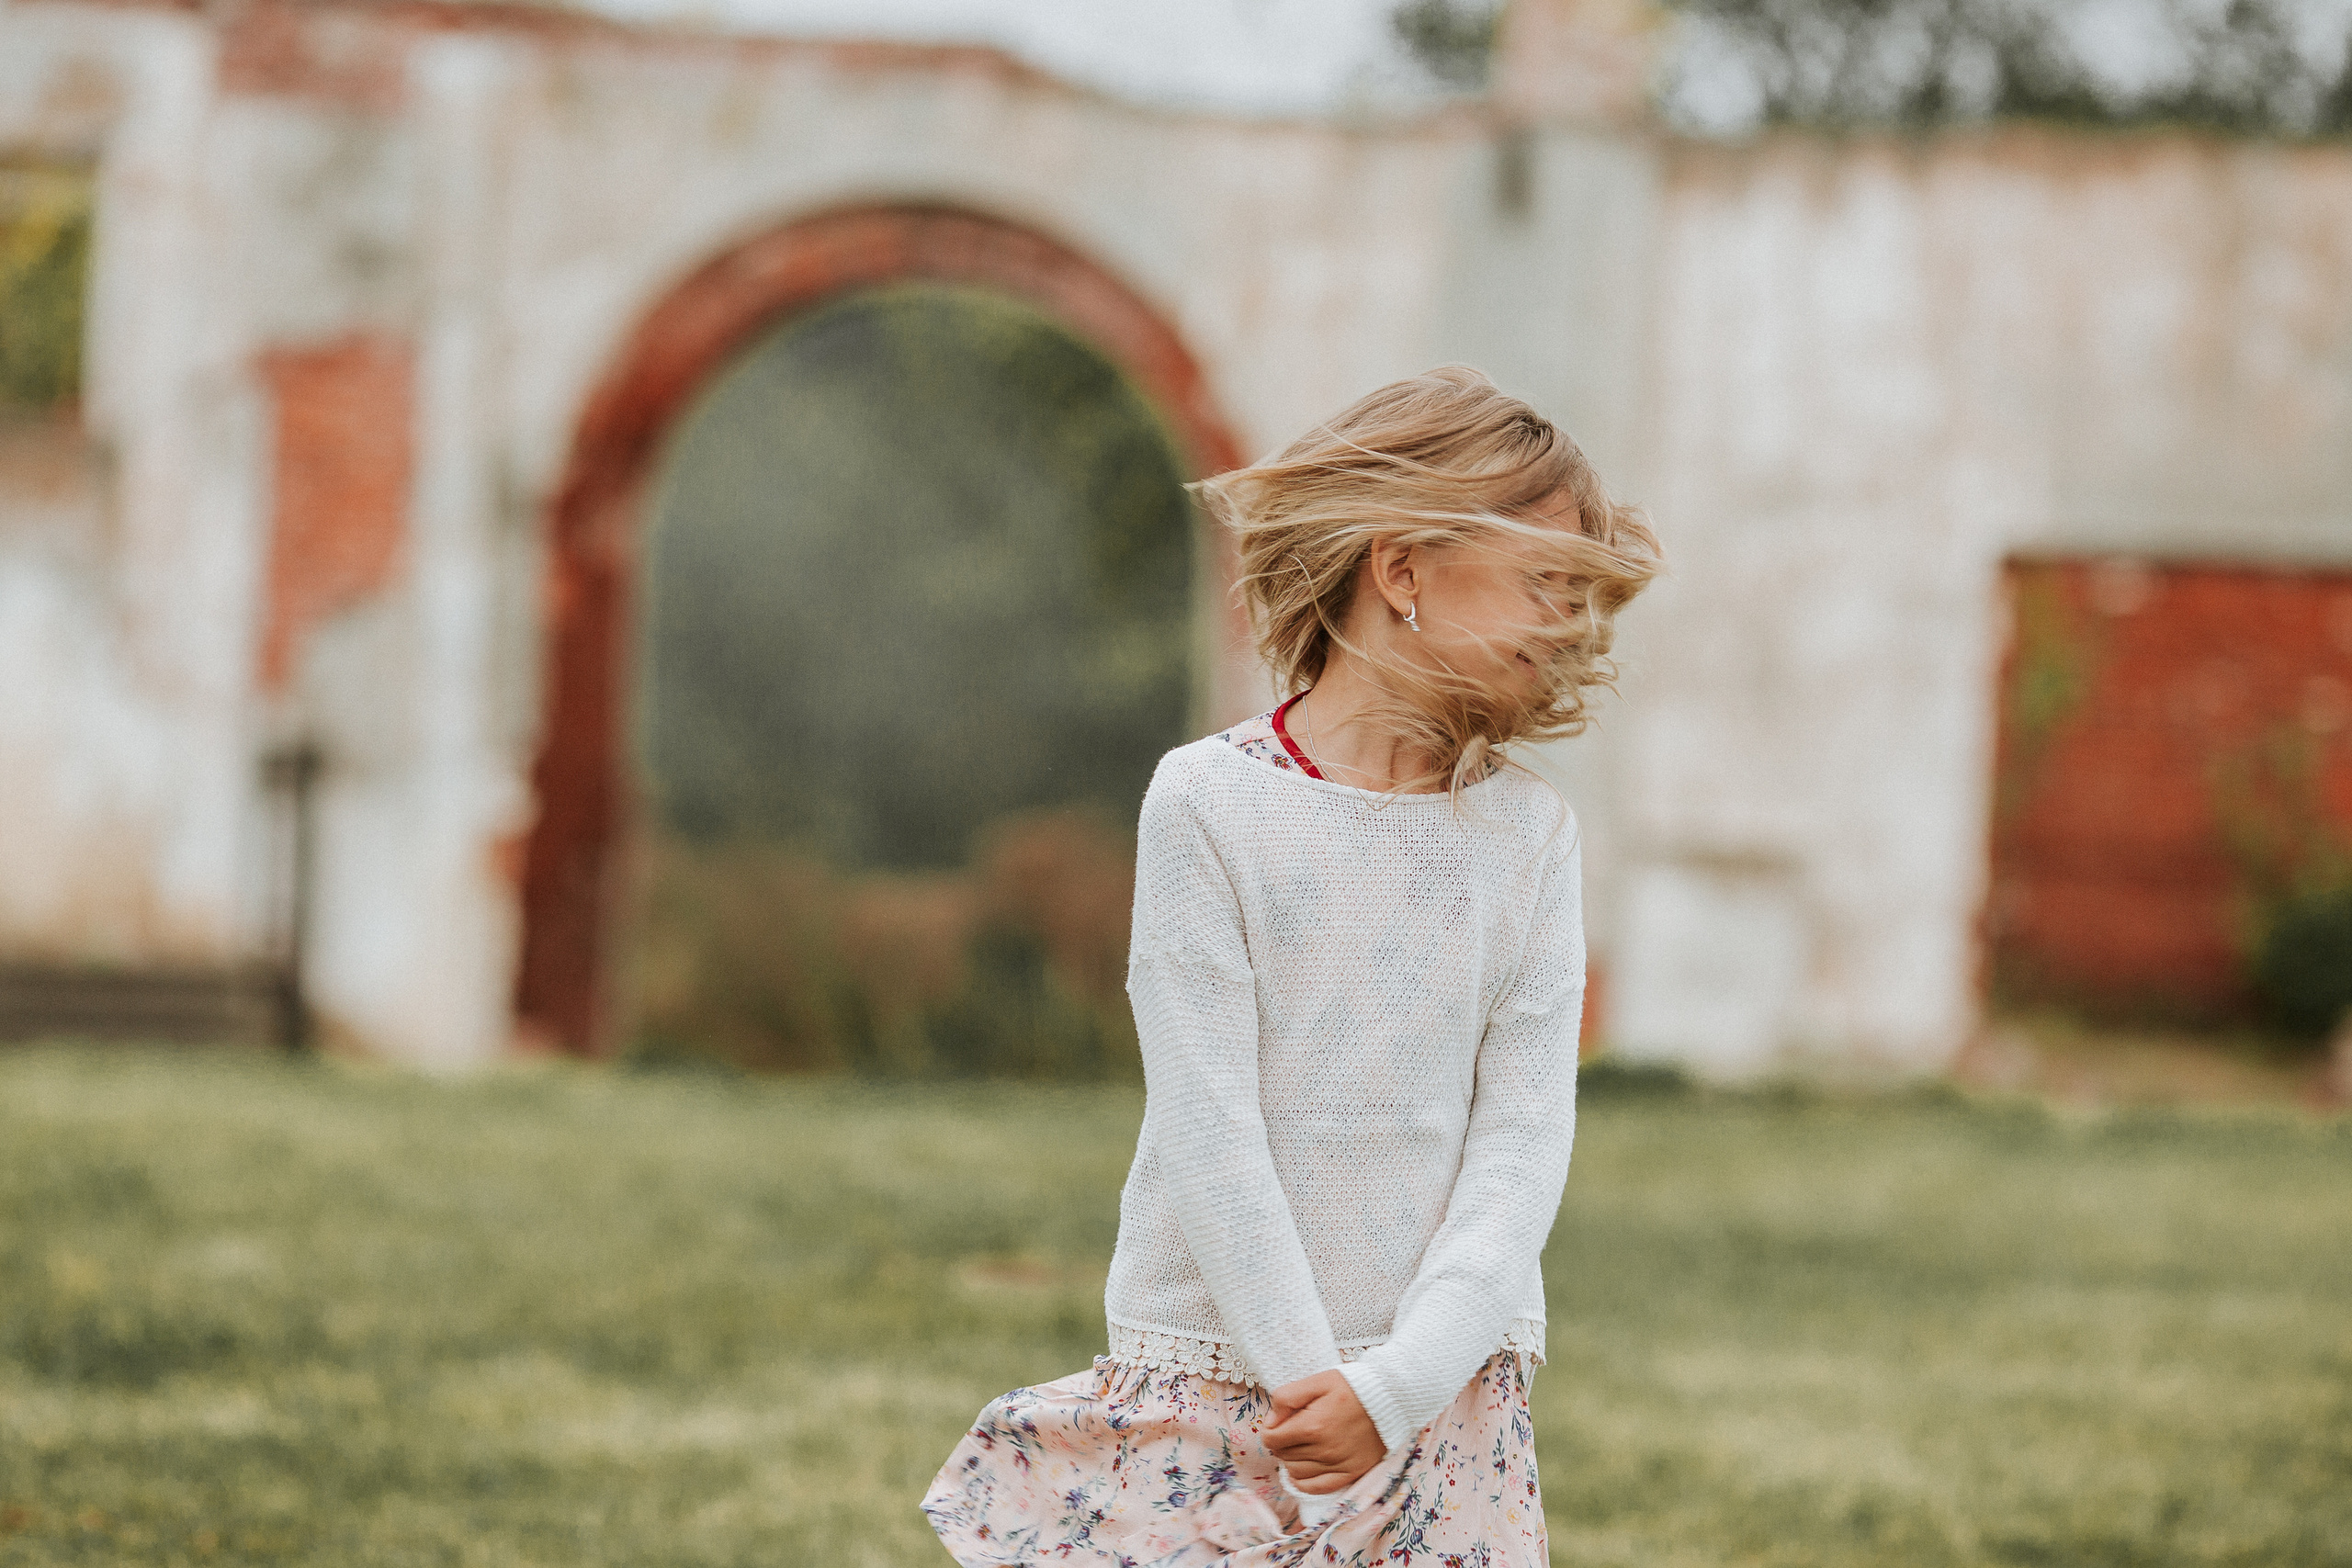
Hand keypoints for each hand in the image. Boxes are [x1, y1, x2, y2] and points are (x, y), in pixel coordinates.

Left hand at [1264, 1370, 1384, 1493]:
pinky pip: (1316, 1487)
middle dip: (1281, 1442)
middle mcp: (1324, 1450)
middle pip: (1282, 1455)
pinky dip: (1303, 1482)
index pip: (1271, 1438)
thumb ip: (1287, 1397)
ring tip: (1301, 1444)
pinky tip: (1302, 1470)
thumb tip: (1270, 1421)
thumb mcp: (1318, 1381)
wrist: (1391, 1398)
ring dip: (1291, 1459)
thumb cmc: (1353, 1386)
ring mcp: (1338, 1464)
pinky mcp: (1351, 1473)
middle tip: (1291, 1429)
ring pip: (1295, 1472)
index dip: (1269, 1429)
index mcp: (1312, 1425)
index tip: (1279, 1420)